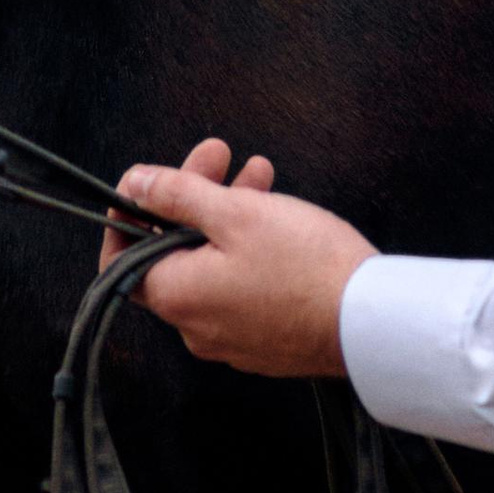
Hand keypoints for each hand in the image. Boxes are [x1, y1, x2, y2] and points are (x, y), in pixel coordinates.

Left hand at [106, 146, 372, 375]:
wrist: (371, 323)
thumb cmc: (302, 265)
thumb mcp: (235, 213)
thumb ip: (177, 195)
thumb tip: (134, 184)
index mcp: (178, 299)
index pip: (122, 262)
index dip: (127, 218)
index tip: (145, 182)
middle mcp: (197, 328)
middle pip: (173, 252)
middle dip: (192, 195)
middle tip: (219, 153)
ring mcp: (233, 338)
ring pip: (211, 263)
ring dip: (227, 212)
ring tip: (258, 171)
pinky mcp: (266, 339)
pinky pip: (239, 285)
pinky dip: (246, 245)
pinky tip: (274, 210)